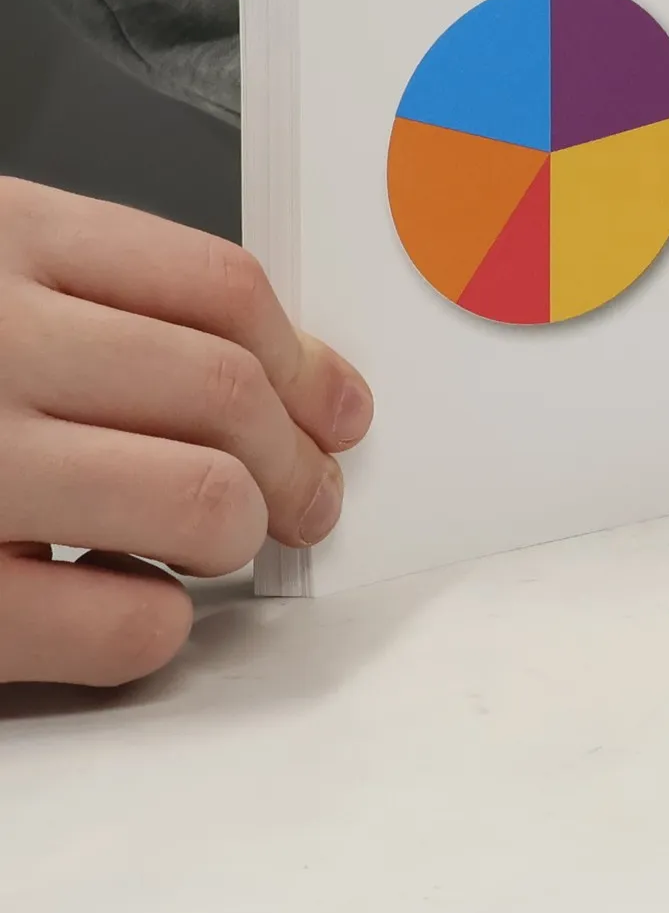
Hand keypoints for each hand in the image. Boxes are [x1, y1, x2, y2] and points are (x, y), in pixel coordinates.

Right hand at [0, 178, 372, 685]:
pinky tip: (136, 607)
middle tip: (311, 495)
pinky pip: (114, 621)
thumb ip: (89, 291)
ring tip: (228, 543)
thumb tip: (273, 369)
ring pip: (202, 498)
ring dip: (243, 532)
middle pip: (229, 394)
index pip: (220, 289)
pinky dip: (155, 624)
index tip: (336, 405)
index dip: (306, 358)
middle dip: (302, 460)